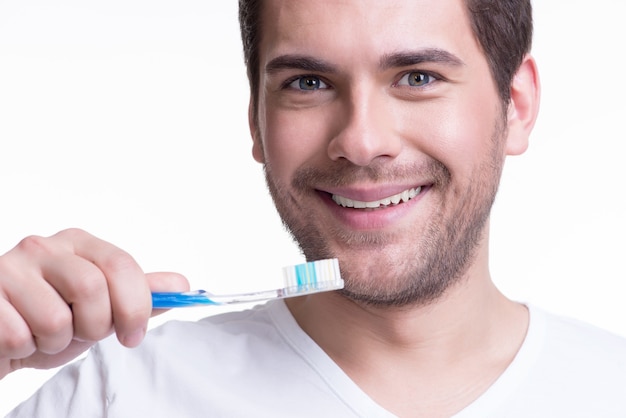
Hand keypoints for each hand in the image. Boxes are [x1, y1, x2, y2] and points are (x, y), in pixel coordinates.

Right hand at [0, 228, 188, 378]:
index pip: (122, 265)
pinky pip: (20, 337)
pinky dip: (26, 349)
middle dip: (95, 325)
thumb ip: (139, 295)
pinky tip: (21, 336)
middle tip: (82, 332)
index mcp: (79, 244)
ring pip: (55, 319)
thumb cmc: (52, 318)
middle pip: (93, 289)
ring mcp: (9, 269)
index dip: (135, 306)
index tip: (134, 334)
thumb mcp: (103, 307)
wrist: (3, 339)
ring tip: (46, 333)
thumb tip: (181, 285)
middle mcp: (43, 247)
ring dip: (57, 342)